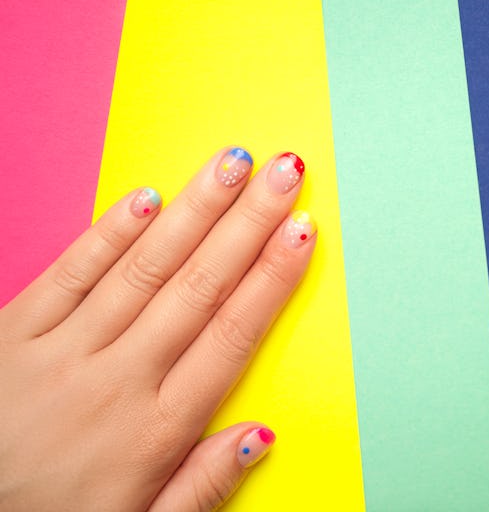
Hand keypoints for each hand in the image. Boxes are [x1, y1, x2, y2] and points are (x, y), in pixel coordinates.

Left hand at [0, 148, 314, 510]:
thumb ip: (202, 486)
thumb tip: (258, 435)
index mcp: (154, 429)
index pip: (232, 334)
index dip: (273, 277)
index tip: (303, 231)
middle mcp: (116, 379)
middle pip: (199, 286)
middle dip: (249, 222)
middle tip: (283, 171)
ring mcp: (61, 350)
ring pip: (144, 267)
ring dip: (194, 210)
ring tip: (233, 164)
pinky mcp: (10, 334)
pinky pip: (69, 273)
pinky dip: (108, 232)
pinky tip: (146, 196)